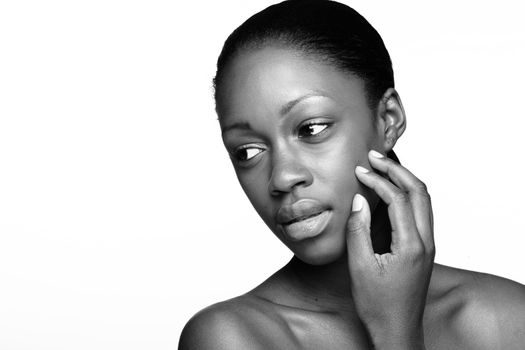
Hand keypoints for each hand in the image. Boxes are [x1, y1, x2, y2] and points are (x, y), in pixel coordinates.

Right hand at [346, 150, 434, 349]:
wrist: (397, 330)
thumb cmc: (378, 305)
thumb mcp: (360, 268)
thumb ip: (359, 231)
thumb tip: (359, 200)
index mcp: (411, 246)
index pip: (398, 199)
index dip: (379, 180)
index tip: (359, 171)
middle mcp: (426, 241)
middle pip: (419, 192)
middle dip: (397, 170)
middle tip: (375, 157)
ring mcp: (428, 244)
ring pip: (424, 200)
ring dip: (405, 179)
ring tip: (383, 166)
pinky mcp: (424, 248)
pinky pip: (420, 212)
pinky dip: (407, 194)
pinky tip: (390, 191)